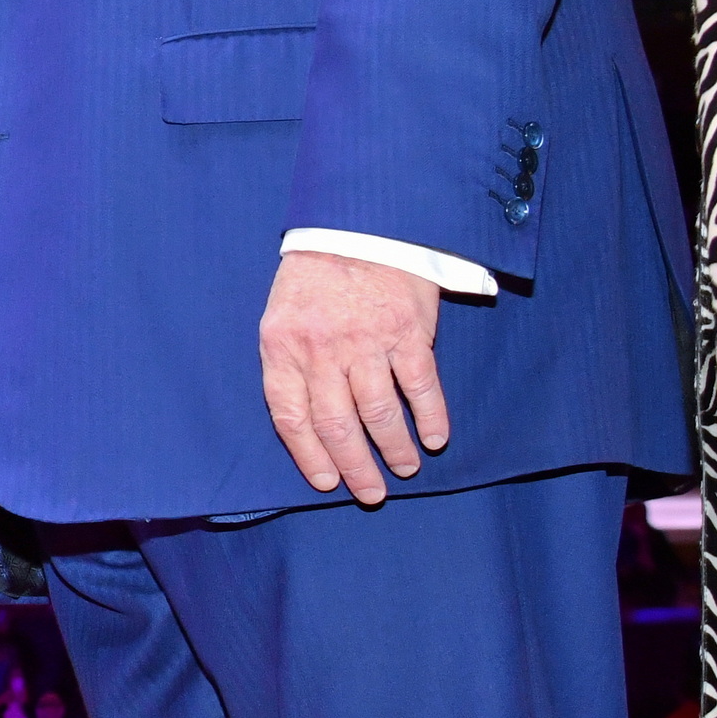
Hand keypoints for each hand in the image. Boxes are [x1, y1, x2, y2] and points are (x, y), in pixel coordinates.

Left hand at [259, 250, 448, 503]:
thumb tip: (306, 424)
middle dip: (355, 466)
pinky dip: (429, 417)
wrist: (358, 223)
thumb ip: (290, 364)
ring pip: (379, 412)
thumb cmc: (316, 276)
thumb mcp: (282, 315)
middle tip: (370, 493)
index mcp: (283, 347)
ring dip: (394, 448)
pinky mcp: (407, 330)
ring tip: (404, 468)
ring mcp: (366, 341)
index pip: (291, 417)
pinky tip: (434, 437)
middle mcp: (322, 349)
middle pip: (337, 424)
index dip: (309, 455)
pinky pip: (419, 386)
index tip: (326, 482)